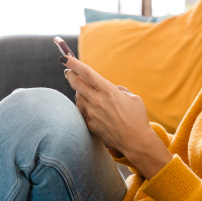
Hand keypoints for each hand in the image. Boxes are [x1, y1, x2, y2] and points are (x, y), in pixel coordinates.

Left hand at [63, 56, 171, 178]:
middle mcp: (97, 101)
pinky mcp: (89, 125)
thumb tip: (111, 89)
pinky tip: (90, 108)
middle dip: (69, 75)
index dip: (73, 64)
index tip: (64, 58)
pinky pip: (81, 111)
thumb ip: (119, 90)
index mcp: (108, 90)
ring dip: (79, 92)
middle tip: (67, 71)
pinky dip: (83, 107)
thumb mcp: (132, 98)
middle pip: (75, 83)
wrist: (136, 142)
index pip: (86, 73)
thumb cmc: (137, 119)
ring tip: (87, 93)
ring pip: (78, 97)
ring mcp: (91, 114)